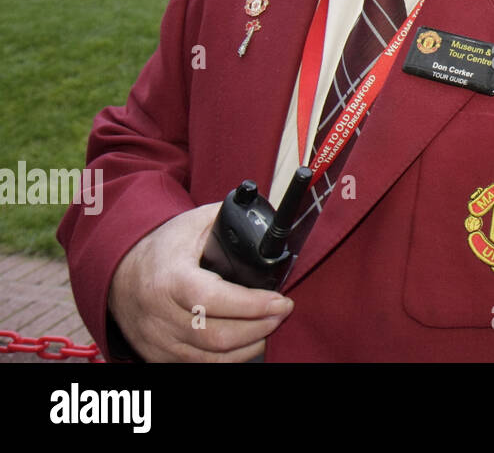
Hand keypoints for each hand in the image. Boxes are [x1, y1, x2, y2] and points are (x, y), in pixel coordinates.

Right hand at [107, 203, 293, 361]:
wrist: (119, 274)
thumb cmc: (162, 247)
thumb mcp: (193, 223)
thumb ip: (228, 219)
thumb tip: (266, 222)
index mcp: (170, 278)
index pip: (212, 299)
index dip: (250, 305)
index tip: (280, 301)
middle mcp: (160, 314)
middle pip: (216, 335)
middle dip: (259, 327)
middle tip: (282, 312)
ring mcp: (157, 340)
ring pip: (210, 357)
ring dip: (249, 345)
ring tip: (271, 326)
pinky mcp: (158, 356)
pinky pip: (200, 365)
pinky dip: (230, 358)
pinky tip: (248, 342)